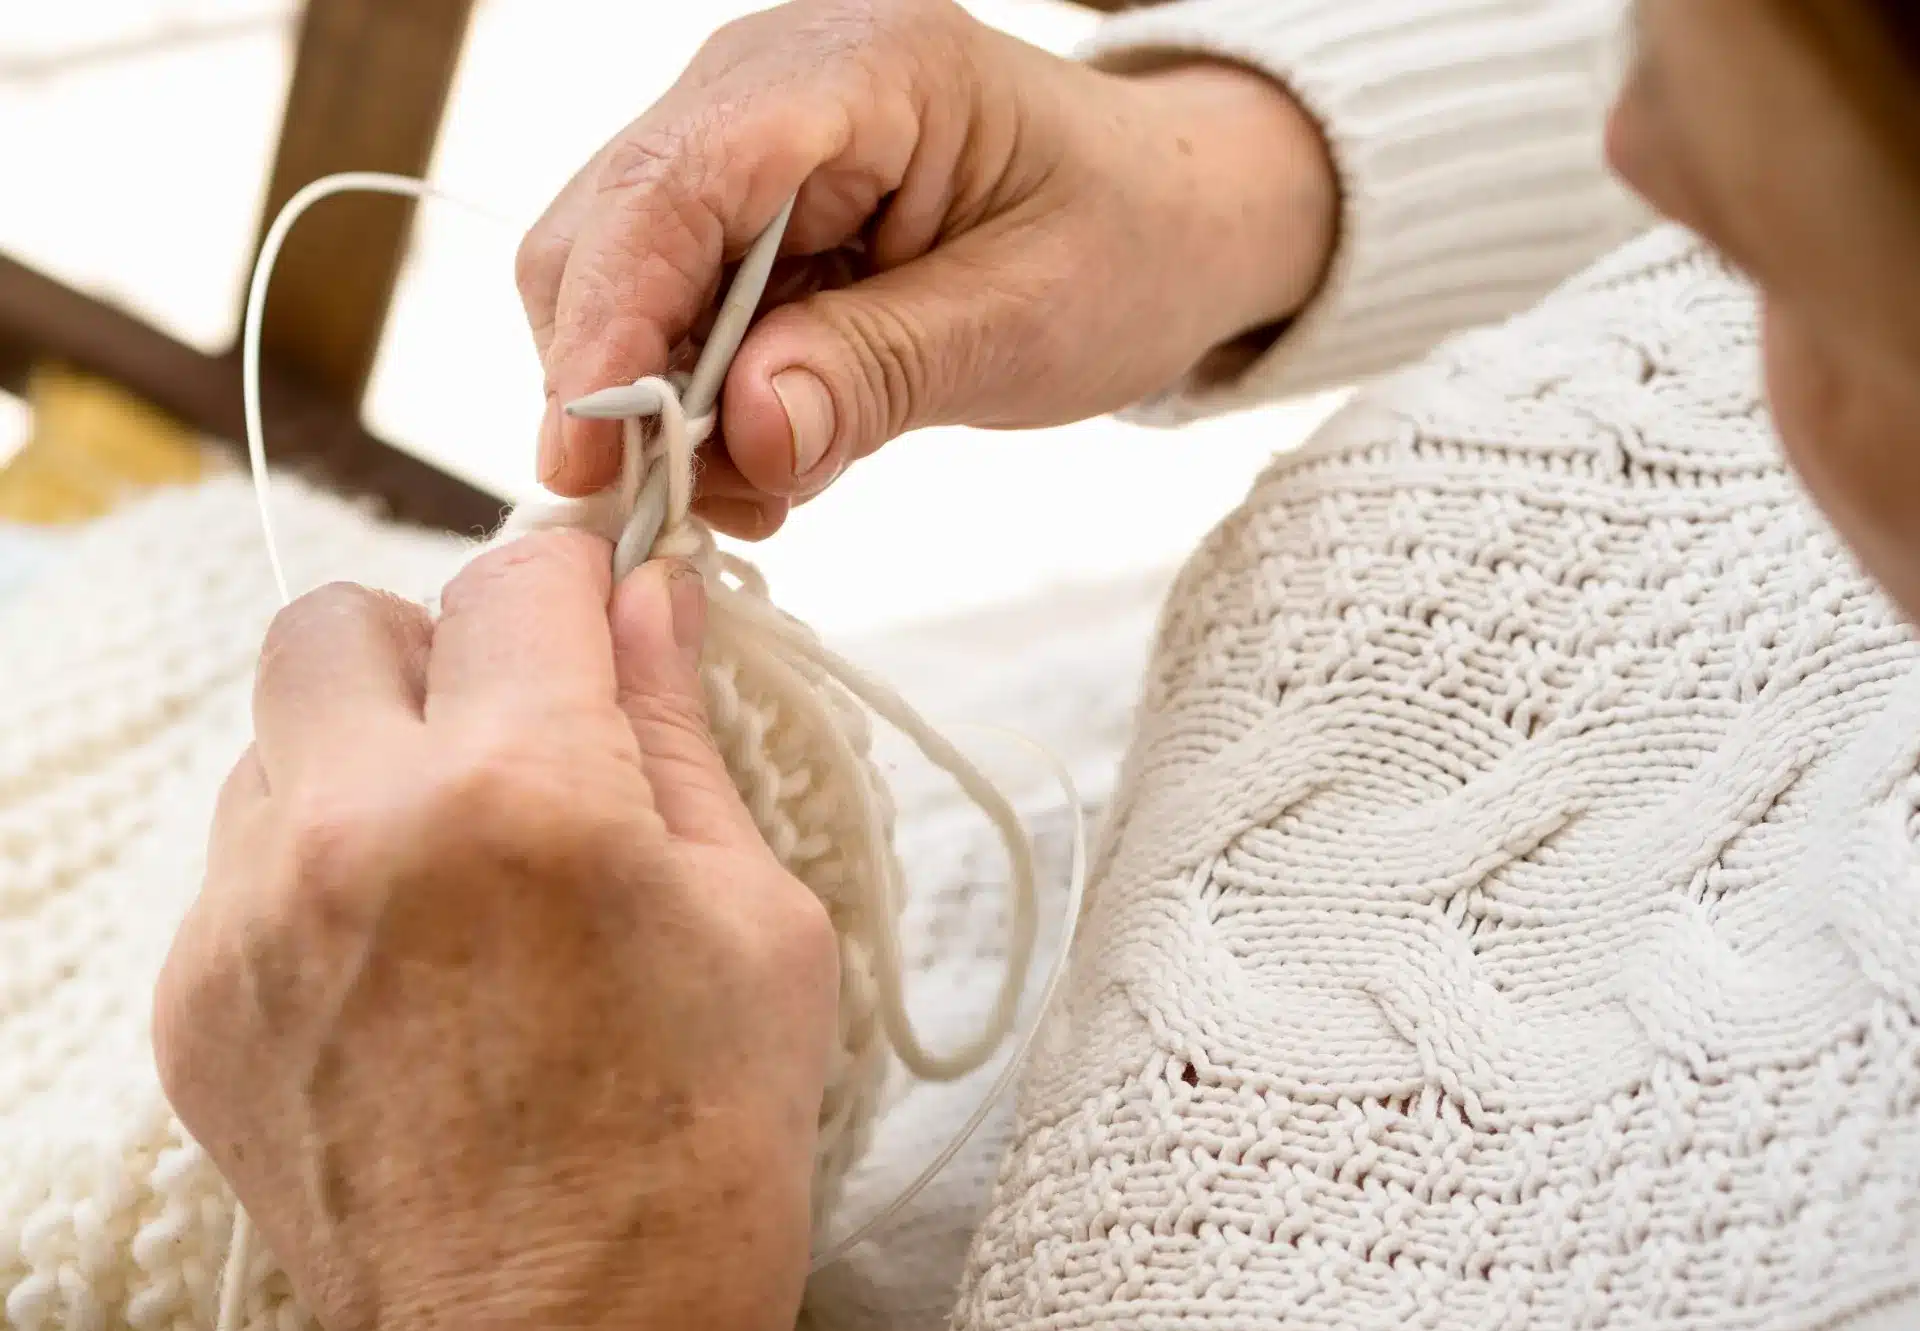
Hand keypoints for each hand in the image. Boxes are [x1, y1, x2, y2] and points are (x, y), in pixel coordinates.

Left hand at [153, 532, 835, 1330]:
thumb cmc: (701, 1146)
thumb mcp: (755, 917)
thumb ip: (681, 732)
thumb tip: (654, 601)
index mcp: (524, 792)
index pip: (517, 574)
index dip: (580, 577)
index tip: (605, 605)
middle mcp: (356, 833)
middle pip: (339, 619)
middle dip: (436, 642)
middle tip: (516, 725)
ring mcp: (250, 925)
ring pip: (278, 740)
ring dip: (370, 755)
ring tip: (464, 868)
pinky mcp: (196, 1007)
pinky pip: (242, 862)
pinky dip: (322, 867)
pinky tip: (409, 961)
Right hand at [519, 0, 1337, 538]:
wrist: (1171, 217)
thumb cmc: (1128, 243)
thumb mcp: (1028, 323)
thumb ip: (881, 373)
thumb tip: (742, 435)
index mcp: (857, 69)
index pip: (673, 188)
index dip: (609, 328)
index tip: (587, 463)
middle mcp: (767, 81)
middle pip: (604, 233)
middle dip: (622, 388)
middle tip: (695, 511)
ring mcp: (742, 140)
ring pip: (617, 285)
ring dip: (663, 411)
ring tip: (768, 490)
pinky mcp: (743, 208)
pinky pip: (669, 312)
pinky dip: (698, 402)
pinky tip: (775, 453)